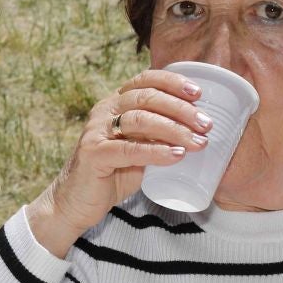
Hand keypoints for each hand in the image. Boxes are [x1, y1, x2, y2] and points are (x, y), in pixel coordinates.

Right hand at [28, 68, 212, 257]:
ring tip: (198, 142)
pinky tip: (177, 155)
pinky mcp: (94, 154)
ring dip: (174, 129)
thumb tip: (197, 129)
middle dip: (181, 109)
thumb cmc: (111, 174)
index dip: (172, 82)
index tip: (198, 93)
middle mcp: (103, 111)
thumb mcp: (137, 147)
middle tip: (206, 124)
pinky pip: (130, 149)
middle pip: (146, 98)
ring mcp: (96, 131)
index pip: (144, 80)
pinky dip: (157, 151)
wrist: (76, 202)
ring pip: (140, 120)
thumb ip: (156, 135)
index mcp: (114, 104)